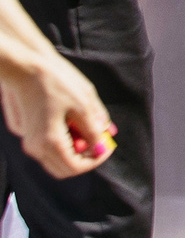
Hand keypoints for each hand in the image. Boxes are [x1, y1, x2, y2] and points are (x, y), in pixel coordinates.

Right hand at [0, 48, 115, 179]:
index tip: (108, 146)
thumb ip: (93, 127)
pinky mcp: (26, 133)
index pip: (76, 167)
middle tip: (100, 142)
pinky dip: (64, 143)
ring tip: (88, 129)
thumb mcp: (82, 103)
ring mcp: (29, 141)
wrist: (24, 68)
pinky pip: (48, 147)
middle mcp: (35, 148)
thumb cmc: (55, 82)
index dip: (96, 159)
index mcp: (50, 142)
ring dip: (75, 151)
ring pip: (56, 160)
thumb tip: (101, 143)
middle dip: (86, 158)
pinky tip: (74, 124)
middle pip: (65, 169)